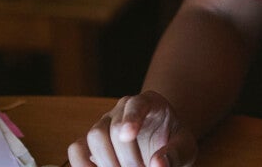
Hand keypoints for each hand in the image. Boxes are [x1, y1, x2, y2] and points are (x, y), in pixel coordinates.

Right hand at [66, 90, 195, 166]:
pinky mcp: (90, 142)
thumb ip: (175, 154)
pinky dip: (82, 164)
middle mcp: (122, 109)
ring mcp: (104, 123)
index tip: (127, 135)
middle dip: (126, 157)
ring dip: (107, 162)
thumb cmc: (173, 143)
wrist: (161, 145)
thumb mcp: (184, 147)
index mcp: (148, 102)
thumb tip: (157, 165)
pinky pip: (77, 149)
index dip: (131, 118)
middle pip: (113, 128)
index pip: (137, 104)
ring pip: (93, 136)